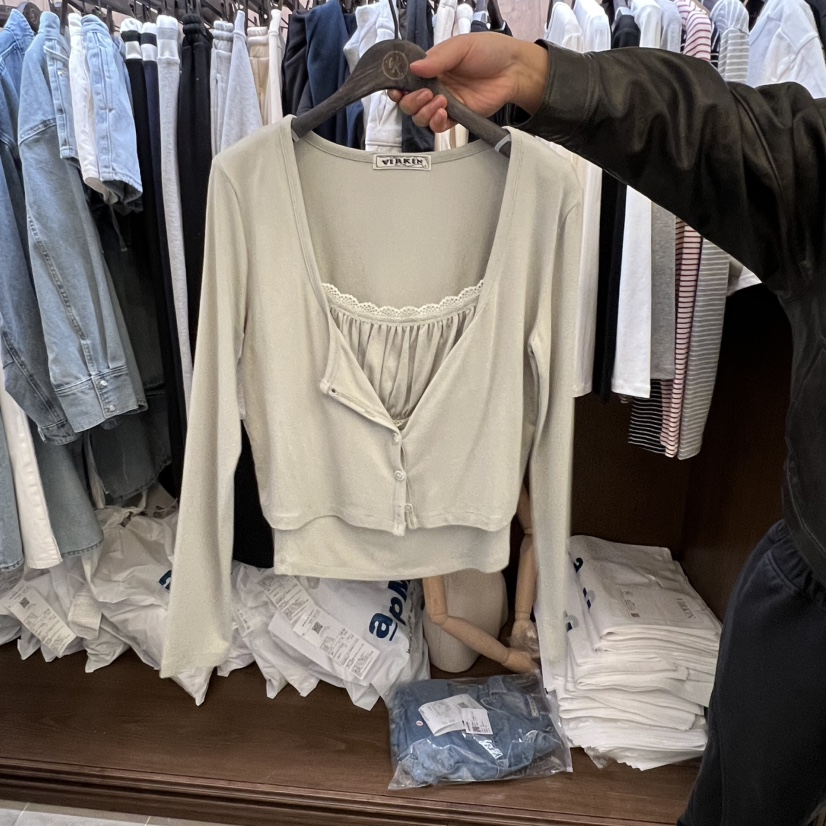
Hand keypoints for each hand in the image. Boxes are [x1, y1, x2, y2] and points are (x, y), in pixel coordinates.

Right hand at [389, 34, 549, 132]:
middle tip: (426, 94)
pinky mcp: (456, 117)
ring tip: (440, 101)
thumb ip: (437, 58)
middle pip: (409, 102)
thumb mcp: (461, 46)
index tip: (398, 89)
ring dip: (424, 112)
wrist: (514, 70)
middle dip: (411, 101)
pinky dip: (436, 122)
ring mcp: (445, 103)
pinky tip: (444, 112)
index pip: (406, 80)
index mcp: (432, 66)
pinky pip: (438, 126)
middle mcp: (435, 86)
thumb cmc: (490, 52)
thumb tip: (414, 68)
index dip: (398, 86)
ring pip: (420, 116)